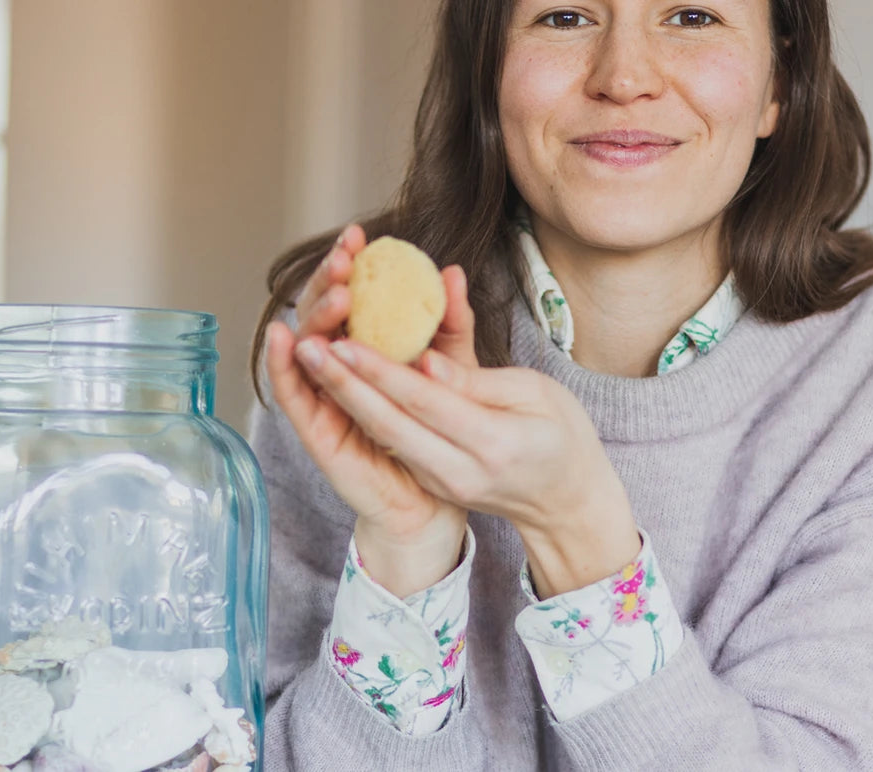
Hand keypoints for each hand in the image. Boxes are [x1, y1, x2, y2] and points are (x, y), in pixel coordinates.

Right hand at [264, 225, 476, 596]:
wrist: (437, 498)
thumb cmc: (442, 430)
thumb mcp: (452, 369)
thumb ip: (451, 324)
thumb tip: (454, 271)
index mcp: (368, 349)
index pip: (349, 298)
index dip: (348, 267)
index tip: (359, 235)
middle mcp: (340, 370)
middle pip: (321, 316)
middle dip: (327, 283)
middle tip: (344, 258)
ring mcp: (323, 399)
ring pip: (305, 349)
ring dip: (312, 317)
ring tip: (332, 292)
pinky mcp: (316, 433)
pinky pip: (294, 397)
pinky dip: (284, 368)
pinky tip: (286, 338)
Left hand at [294, 334, 640, 598]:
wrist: (566, 502)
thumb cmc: (561, 436)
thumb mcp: (537, 393)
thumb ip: (477, 380)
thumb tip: (425, 361)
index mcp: (494, 443)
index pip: (425, 402)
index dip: (382, 372)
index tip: (345, 340)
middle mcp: (461, 470)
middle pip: (390, 423)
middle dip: (343, 383)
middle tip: (306, 344)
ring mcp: (445, 482)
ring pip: (384, 435)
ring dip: (344, 396)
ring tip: (311, 356)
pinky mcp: (434, 482)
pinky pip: (394, 442)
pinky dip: (365, 410)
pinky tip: (341, 379)